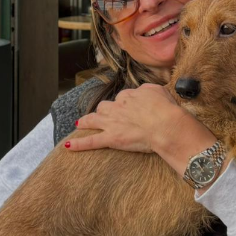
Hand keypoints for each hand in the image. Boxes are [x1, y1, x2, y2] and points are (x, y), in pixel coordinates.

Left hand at [66, 84, 182, 152]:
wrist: (165, 125)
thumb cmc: (166, 109)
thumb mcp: (160, 91)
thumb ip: (149, 90)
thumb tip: (145, 93)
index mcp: (130, 95)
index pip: (124, 97)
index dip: (126, 104)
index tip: (130, 109)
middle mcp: (118, 106)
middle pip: (106, 106)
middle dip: (105, 111)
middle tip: (107, 116)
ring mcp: (112, 123)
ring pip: (94, 119)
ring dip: (86, 121)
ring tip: (80, 123)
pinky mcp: (110, 138)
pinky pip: (91, 141)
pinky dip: (79, 143)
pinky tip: (68, 145)